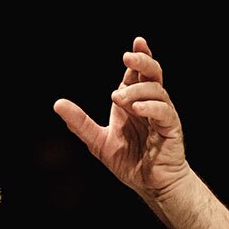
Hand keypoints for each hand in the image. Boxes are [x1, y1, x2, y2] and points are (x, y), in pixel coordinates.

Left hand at [53, 37, 189, 198]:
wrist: (150, 186)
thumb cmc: (130, 162)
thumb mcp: (98, 142)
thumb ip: (80, 123)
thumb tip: (57, 104)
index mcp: (134, 103)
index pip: (138, 74)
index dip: (139, 56)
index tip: (136, 42)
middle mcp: (149, 105)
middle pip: (153, 74)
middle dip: (143, 62)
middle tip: (128, 57)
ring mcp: (162, 116)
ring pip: (157, 91)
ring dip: (137, 90)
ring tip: (117, 99)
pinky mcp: (170, 129)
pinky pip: (164, 112)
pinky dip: (151, 107)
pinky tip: (136, 108)